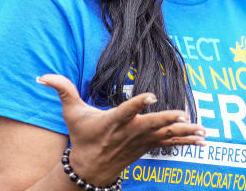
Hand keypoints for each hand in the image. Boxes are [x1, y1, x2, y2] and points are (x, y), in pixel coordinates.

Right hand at [37, 74, 204, 185]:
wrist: (90, 169)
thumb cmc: (83, 137)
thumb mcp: (71, 113)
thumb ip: (62, 90)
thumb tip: (42, 76)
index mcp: (112, 121)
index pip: (126, 111)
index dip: (138, 104)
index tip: (151, 96)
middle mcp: (129, 132)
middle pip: (150, 125)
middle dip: (166, 119)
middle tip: (182, 114)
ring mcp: (141, 141)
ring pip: (165, 135)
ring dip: (185, 132)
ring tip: (203, 130)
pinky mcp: (148, 146)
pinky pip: (170, 143)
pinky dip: (186, 141)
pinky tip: (203, 139)